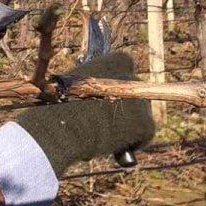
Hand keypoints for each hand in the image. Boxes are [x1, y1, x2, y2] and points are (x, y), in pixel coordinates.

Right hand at [14, 51, 155, 175]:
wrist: (62, 126)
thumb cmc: (59, 106)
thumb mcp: (72, 85)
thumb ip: (90, 85)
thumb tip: (93, 97)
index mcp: (116, 60)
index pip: (124, 66)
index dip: (114, 83)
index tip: (103, 95)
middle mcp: (132, 76)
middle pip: (134, 91)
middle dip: (124, 104)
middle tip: (104, 119)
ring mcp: (142, 100)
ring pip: (140, 113)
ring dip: (127, 123)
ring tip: (103, 134)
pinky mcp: (146, 124)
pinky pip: (144, 134)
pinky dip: (132, 141)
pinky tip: (113, 145)